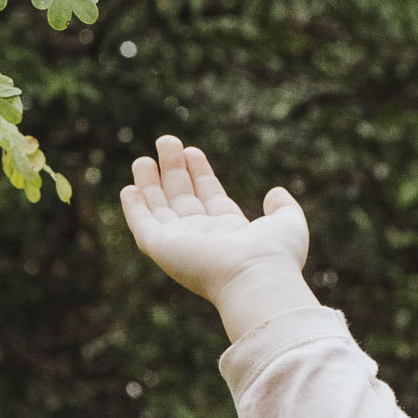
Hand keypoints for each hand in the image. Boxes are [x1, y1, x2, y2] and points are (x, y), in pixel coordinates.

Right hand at [118, 135, 319, 343]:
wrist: (255, 276)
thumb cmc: (275, 255)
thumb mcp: (288, 223)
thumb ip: (283, 207)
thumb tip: (275, 192)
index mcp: (228, 231)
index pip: (208, 196)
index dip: (199, 172)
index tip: (191, 151)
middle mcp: (202, 237)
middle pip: (181, 198)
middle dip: (173, 170)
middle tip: (165, 141)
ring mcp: (180, 243)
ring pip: (159, 209)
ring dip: (150, 184)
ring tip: (143, 158)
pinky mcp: (162, 248)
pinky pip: (143, 226)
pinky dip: (134, 209)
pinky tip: (129, 189)